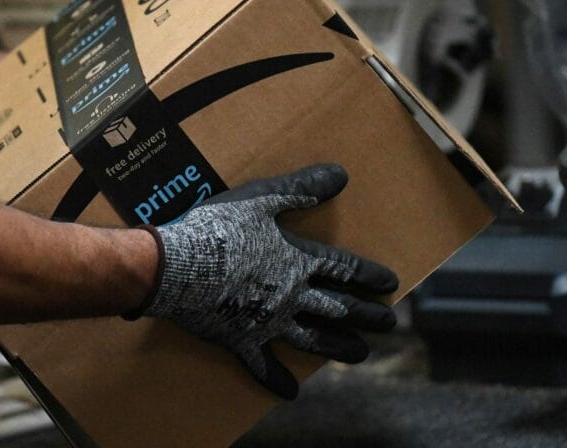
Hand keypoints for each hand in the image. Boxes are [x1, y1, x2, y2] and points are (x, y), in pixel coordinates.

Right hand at [133, 164, 398, 398]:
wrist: (176, 267)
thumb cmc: (218, 228)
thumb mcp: (262, 198)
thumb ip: (301, 188)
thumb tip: (341, 175)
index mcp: (297, 261)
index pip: (344, 269)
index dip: (369, 275)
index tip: (391, 285)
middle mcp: (290, 296)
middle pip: (339, 308)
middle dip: (367, 316)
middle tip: (389, 324)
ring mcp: (268, 322)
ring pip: (313, 339)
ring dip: (339, 347)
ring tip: (361, 354)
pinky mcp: (241, 340)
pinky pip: (263, 366)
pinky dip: (278, 380)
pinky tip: (292, 392)